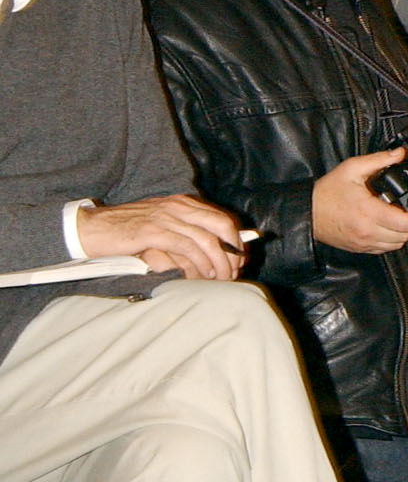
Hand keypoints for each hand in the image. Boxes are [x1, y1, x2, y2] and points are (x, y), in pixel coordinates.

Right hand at [77, 194, 244, 282]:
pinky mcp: (154, 232)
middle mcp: (177, 207)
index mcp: (181, 203)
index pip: (220, 218)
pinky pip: (187, 247)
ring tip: (223, 278)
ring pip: (207, 239)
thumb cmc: (126, 232)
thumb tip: (213, 253)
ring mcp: (166, 218)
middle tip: (236, 270)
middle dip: (233, 250)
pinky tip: (204, 274)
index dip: (236, 240)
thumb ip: (184, 232)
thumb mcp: (160, 225)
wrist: (92, 228)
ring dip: (220, 261)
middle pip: (221, 225)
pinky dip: (200, 262)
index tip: (241, 259)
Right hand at [311, 148, 407, 254]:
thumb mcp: (352, 168)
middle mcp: (368, 231)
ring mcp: (364, 242)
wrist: (307, 212)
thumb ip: (379, 159)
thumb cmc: (327, 193)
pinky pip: (383, 250)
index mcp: (369, 212)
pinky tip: (390, 228)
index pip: (405, 223)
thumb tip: (400, 154)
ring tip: (405, 221)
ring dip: (404, 234)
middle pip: (404, 236)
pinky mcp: (359, 248)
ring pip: (395, 246)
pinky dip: (391, 241)